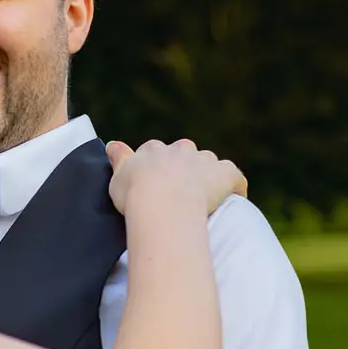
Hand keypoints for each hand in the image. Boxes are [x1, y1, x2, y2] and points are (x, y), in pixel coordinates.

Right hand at [107, 138, 246, 215]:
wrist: (162, 204)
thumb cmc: (136, 194)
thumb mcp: (118, 175)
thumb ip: (118, 158)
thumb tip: (112, 144)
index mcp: (155, 150)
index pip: (156, 151)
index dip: (156, 167)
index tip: (154, 182)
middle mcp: (181, 149)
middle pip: (185, 154)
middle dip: (183, 168)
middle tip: (178, 193)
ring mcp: (204, 161)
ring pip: (209, 164)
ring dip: (207, 176)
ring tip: (203, 199)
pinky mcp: (225, 175)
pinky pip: (234, 178)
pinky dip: (235, 187)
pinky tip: (235, 198)